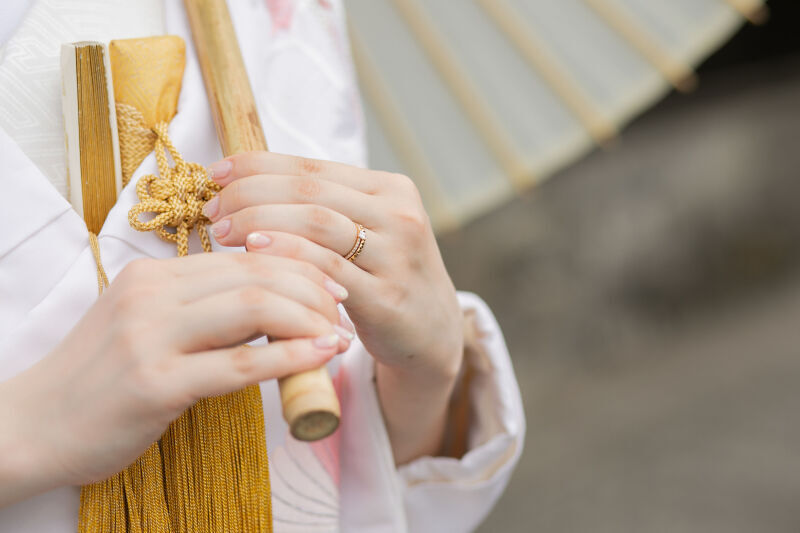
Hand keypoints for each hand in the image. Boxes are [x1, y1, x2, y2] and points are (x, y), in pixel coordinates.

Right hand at [0, 252, 351, 505]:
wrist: (31, 426)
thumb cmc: (100, 379)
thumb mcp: (147, 326)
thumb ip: (200, 309)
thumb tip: (271, 306)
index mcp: (154, 275)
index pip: (245, 256)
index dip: (299, 266)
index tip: (333, 286)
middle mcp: (152, 295)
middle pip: (256, 274)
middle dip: (313, 289)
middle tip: (344, 311)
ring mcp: (150, 337)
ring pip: (253, 308)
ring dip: (309, 319)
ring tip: (339, 336)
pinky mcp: (155, 384)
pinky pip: (238, 364)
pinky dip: (289, 358)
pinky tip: (320, 358)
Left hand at [203, 152, 464, 462]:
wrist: (432, 334)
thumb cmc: (383, 278)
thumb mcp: (367, 233)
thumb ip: (323, 209)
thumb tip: (247, 186)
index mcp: (391, 189)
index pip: (312, 167)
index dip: (258, 165)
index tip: (216, 173)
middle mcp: (399, 215)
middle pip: (311, 191)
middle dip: (252, 194)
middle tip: (212, 209)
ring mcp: (397, 256)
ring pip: (317, 223)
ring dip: (261, 221)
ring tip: (224, 231)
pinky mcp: (388, 298)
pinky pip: (327, 270)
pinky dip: (287, 256)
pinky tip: (255, 255)